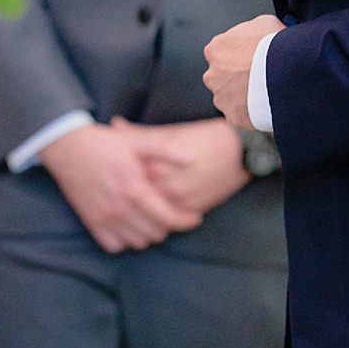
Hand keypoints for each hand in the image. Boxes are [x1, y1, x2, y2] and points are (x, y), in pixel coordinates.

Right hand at [41, 121, 203, 252]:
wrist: (66, 147)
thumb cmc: (103, 142)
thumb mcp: (136, 141)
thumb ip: (165, 150)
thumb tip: (192, 158)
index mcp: (135, 189)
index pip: (169, 218)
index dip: (187, 221)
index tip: (195, 217)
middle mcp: (120, 208)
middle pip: (156, 234)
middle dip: (168, 225)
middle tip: (170, 212)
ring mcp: (105, 218)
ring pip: (138, 242)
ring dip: (148, 233)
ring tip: (151, 218)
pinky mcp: (92, 223)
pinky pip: (115, 246)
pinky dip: (125, 239)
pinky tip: (129, 224)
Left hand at [124, 117, 250, 216]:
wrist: (238, 149)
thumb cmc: (202, 137)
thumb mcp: (169, 133)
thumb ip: (139, 134)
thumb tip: (115, 125)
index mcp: (156, 164)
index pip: (127, 179)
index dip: (116, 179)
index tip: (109, 177)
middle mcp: (167, 186)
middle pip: (137, 201)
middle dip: (126, 200)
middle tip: (116, 197)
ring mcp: (181, 200)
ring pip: (152, 215)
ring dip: (142, 214)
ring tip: (132, 209)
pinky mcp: (194, 210)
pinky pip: (169, 222)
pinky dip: (159, 221)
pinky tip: (152, 216)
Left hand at [203, 14, 282, 127]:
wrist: (286, 72)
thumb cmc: (275, 45)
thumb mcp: (264, 23)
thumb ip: (251, 30)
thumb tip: (258, 33)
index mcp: (216, 49)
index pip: (221, 52)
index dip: (239, 55)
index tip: (252, 57)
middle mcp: (212, 74)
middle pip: (222, 76)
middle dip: (237, 77)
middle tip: (259, 76)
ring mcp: (221, 97)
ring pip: (230, 97)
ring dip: (243, 95)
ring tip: (265, 92)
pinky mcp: (233, 116)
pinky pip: (241, 115)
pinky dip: (251, 112)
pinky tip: (266, 104)